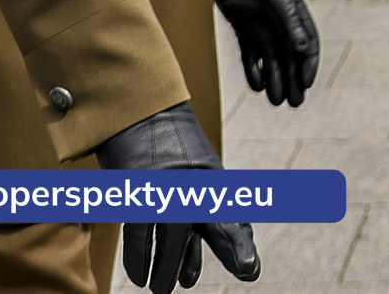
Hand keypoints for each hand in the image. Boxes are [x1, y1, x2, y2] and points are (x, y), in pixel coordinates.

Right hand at [95, 103, 260, 291]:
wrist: (144, 112)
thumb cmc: (172, 150)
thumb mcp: (197, 178)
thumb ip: (202, 216)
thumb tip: (210, 260)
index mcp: (213, 182)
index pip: (230, 217)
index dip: (240, 245)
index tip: (250, 270)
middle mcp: (196, 184)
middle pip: (207, 227)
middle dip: (214, 255)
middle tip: (201, 282)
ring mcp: (168, 185)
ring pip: (171, 236)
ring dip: (165, 268)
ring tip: (161, 290)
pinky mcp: (139, 186)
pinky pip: (140, 230)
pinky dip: (139, 257)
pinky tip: (140, 277)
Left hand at [213, 0, 320, 105]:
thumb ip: (289, 20)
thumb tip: (304, 51)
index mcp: (296, 13)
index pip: (308, 45)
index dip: (309, 65)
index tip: (306, 84)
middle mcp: (282, 23)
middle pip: (292, 58)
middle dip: (294, 80)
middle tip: (294, 103)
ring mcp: (263, 27)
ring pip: (273, 61)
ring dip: (276, 80)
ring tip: (276, 100)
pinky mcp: (244, 29)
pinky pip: (252, 56)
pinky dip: (255, 71)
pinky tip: (257, 85)